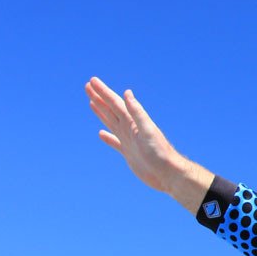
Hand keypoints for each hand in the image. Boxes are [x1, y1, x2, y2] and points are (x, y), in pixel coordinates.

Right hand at [85, 77, 212, 211]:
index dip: (103, 91)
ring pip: (111, 122)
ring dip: (101, 112)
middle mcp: (130, 129)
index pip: (115, 102)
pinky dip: (108, 137)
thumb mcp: (147, 130)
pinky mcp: (129, 153)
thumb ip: (137, 112)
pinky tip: (101, 134)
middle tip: (88, 85)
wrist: (168, 174)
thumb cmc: (161, 152)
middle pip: (111, 109)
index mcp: (133, 122)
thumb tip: (127, 93)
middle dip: (99, 97)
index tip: (92, 81)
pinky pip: (115, 142)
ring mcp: (129, 141)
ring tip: (92, 103)